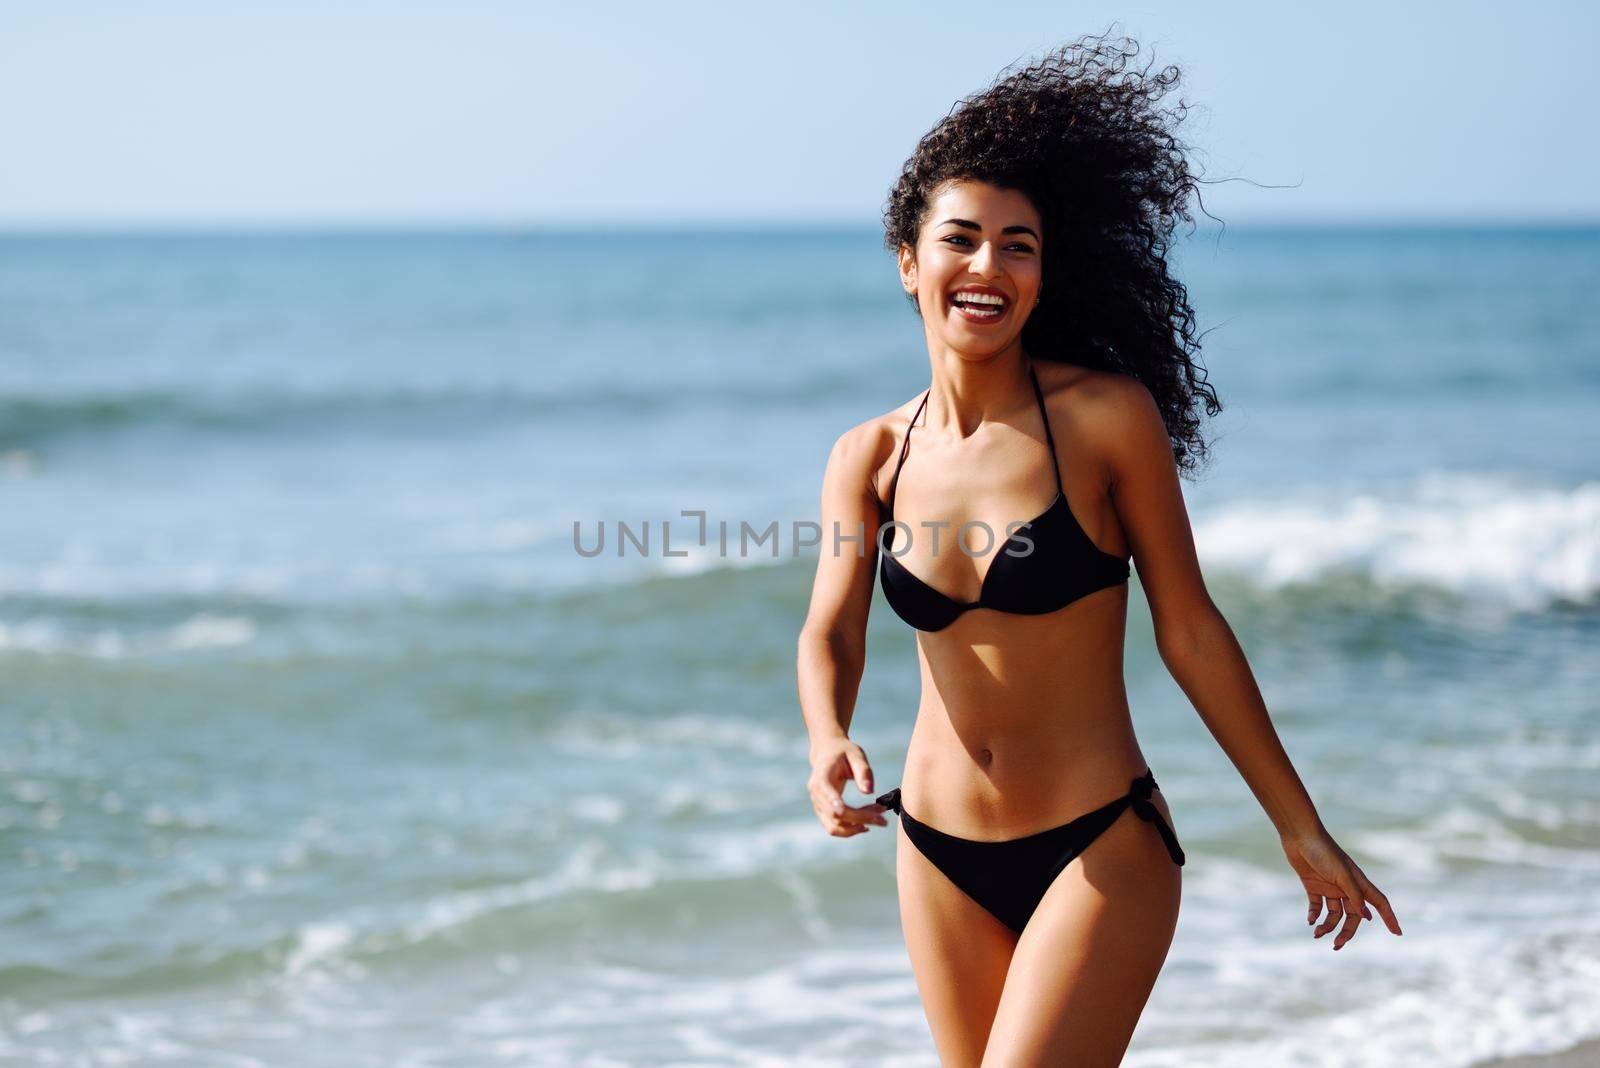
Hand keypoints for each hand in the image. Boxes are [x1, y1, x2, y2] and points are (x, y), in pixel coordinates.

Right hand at [807, 736, 887, 837]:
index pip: (825, 792)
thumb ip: (863, 771)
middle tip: (884, 814)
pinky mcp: (824, 813)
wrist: (827, 753)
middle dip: (861, 818)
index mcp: (821, 777)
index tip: (842, 811)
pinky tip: (868, 824)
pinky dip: (852, 829)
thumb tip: (869, 792)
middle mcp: (816, 795)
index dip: (833, 803)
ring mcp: (818, 806)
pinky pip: (836, 828)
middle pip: (836, 815)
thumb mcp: (856, 755)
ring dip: (858, 827)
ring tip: (880, 819)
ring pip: (835, 826)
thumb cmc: (844, 752)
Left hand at [1281, 828, 1402, 949]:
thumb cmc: (1324, 852)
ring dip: (1327, 925)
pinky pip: (1316, 906)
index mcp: (1358, 883)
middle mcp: (1346, 887)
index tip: (1398, 933)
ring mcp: (1330, 887)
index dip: (1389, 917)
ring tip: (1317, 933)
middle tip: (1337, 945)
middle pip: (1352, 916)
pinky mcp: (1313, 885)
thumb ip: (1353, 894)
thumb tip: (1364, 916)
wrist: (1299, 836)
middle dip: (1346, 931)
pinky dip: (1314, 915)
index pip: (1379, 903)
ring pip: (1333, 914)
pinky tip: (1310, 921)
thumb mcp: (1341, 874)